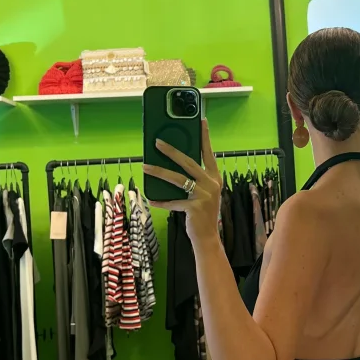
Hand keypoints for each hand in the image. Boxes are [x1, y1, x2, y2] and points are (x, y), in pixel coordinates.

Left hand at [144, 120, 221, 245]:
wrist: (207, 237)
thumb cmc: (202, 213)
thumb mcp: (202, 193)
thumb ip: (194, 180)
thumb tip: (171, 166)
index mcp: (214, 178)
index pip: (209, 153)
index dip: (205, 137)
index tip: (201, 121)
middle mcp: (211, 184)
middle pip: (189, 162)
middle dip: (171, 151)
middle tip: (157, 142)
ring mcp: (204, 196)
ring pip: (177, 179)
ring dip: (159, 172)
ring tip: (145, 167)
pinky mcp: (194, 207)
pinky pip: (173, 201)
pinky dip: (161, 201)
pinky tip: (151, 199)